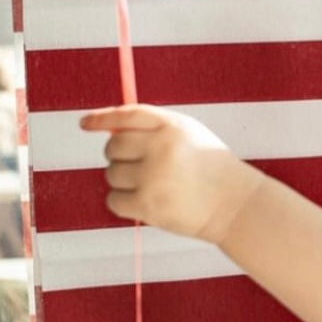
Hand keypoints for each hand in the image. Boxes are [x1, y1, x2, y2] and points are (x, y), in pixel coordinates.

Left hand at [80, 104, 263, 242]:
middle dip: (118, 157)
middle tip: (139, 167)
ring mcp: (153, 177)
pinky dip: (124, 203)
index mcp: (172, 126)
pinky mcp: (148, 205)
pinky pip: (113, 200)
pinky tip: (145, 202)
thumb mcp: (189, 134)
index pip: (127, 115)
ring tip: (152, 186)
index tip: (85, 124)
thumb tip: (110, 130)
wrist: (235, 204)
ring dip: (124, 181)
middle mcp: (161, 147)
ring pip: (111, 174)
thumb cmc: (211, 168)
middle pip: (113, 147)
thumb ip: (155, 128)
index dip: (103, 118)